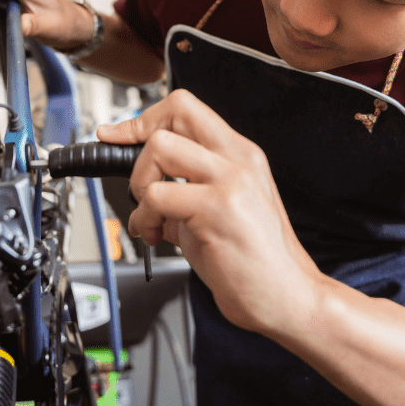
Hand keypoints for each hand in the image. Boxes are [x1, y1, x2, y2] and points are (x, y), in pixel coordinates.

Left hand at [96, 89, 322, 336]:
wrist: (287, 298)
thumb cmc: (253, 261)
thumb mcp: (217, 210)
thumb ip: (185, 189)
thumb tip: (143, 186)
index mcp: (240, 154)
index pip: (186, 107)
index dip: (144, 119)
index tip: (117, 135)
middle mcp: (238, 159)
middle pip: (175, 110)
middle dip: (139, 142)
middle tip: (139, 182)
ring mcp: (231, 180)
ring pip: (160, 147)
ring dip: (140, 184)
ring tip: (150, 217)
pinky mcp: (218, 208)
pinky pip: (157, 195)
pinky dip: (143, 218)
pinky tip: (155, 236)